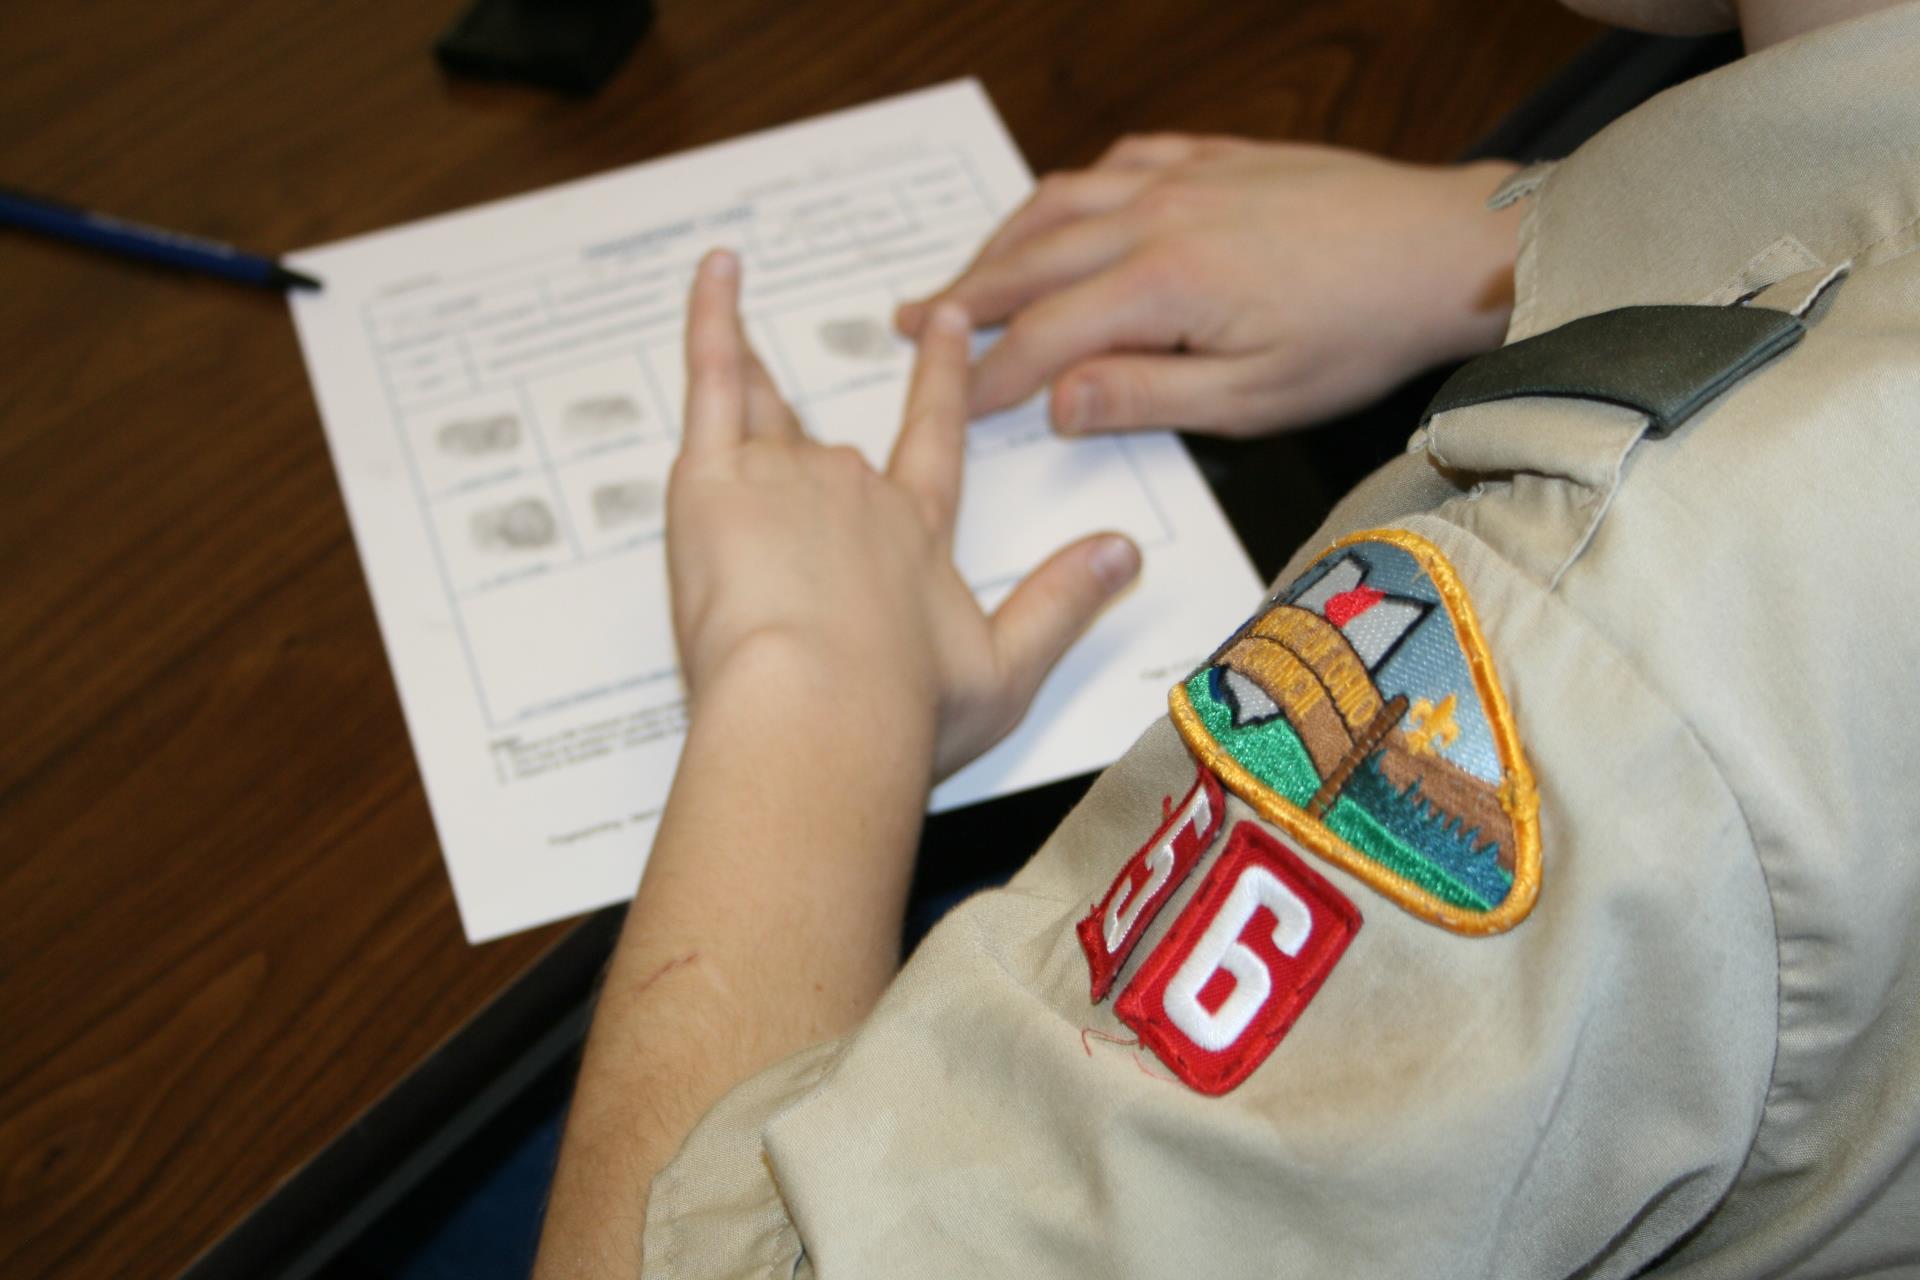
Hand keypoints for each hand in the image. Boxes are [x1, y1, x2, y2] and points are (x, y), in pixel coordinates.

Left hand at [669, 251, 1141, 779]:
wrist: (820, 714)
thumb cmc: (901, 713)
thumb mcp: (1007, 671)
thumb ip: (1062, 604)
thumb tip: (1126, 554)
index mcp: (916, 533)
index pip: (935, 440)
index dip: (942, 379)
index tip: (948, 322)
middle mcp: (855, 490)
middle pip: (835, 443)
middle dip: (815, 432)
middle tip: (795, 405)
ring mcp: (785, 476)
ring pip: (766, 411)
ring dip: (756, 380)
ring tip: (746, 347)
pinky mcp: (715, 479)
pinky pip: (714, 376)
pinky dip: (714, 316)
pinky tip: (718, 268)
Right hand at [896, 137, 1521, 436]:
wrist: (1447, 250)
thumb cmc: (1362, 333)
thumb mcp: (1255, 399)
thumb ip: (1147, 399)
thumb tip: (1056, 403)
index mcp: (1164, 285)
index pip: (1044, 336)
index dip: (990, 375)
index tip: (953, 401)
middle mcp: (1158, 216)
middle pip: (1032, 260)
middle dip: (967, 299)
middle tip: (914, 324)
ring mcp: (1184, 176)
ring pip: (1060, 203)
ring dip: (1002, 241)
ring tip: (965, 275)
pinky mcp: (1214, 157)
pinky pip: (1114, 165)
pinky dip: (1068, 192)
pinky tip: (1059, 210)